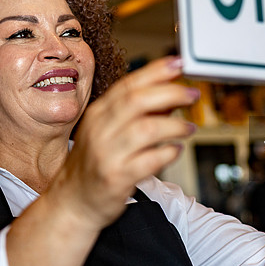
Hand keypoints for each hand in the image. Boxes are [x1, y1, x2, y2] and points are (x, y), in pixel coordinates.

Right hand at [54, 56, 197, 229]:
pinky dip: (167, 153)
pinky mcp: (116, 178)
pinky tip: (175, 150)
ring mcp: (107, 154)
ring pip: (145, 129)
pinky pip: (148, 161)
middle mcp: (99, 130)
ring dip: (173, 125)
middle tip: (192, 95)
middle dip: (170, 93)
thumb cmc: (93, 164)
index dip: (156, 71)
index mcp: (98, 113)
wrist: (72, 202)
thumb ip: (137, 113)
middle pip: (137, 101)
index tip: (178, 64)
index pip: (128, 84)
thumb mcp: (107, 131)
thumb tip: (171, 96)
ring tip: (187, 127)